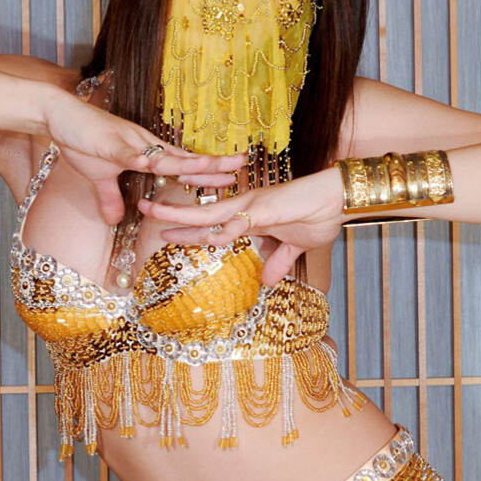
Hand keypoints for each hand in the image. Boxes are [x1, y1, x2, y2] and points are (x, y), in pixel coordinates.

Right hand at [42, 85, 246, 224]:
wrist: (58, 114)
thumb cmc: (80, 140)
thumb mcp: (98, 176)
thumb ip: (109, 197)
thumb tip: (114, 220)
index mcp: (145, 153)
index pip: (182, 163)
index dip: (205, 168)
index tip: (231, 173)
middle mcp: (144, 146)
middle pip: (184, 158)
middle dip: (213, 163)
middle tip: (242, 164)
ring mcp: (130, 144)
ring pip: (165, 157)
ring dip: (190, 163)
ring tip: (213, 167)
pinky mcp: (110, 145)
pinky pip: (129, 156)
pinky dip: (142, 162)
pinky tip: (155, 168)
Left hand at [137, 166, 345, 286]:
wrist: (337, 199)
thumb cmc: (317, 216)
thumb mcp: (294, 247)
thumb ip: (278, 262)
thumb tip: (267, 282)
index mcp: (248, 215)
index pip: (211, 223)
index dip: (188, 227)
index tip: (166, 231)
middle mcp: (244, 207)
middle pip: (199, 213)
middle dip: (170, 213)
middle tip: (142, 208)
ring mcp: (252, 206)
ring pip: (208, 213)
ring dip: (180, 215)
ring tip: (153, 214)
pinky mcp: (265, 209)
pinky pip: (238, 223)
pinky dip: (221, 231)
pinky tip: (203, 238)